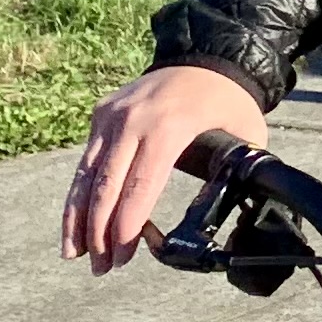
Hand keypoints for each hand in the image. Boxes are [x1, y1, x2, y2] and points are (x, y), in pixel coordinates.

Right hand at [60, 61, 266, 274]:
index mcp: (169, 127)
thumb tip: (234, 217)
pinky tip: (75, 225)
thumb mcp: (246, 137)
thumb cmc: (230, 102)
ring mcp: (112, 115)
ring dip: (78, 219)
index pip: (140, 186)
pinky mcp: (102, 113)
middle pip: (107, 187)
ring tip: (78, 256)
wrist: (209, 54)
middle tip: (102, 268)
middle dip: (100, 233)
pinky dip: (78, 194)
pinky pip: (87, 161)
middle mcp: (133, 121)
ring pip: (86, 176)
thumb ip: (235, 175)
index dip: (127, 226)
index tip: (123, 256)